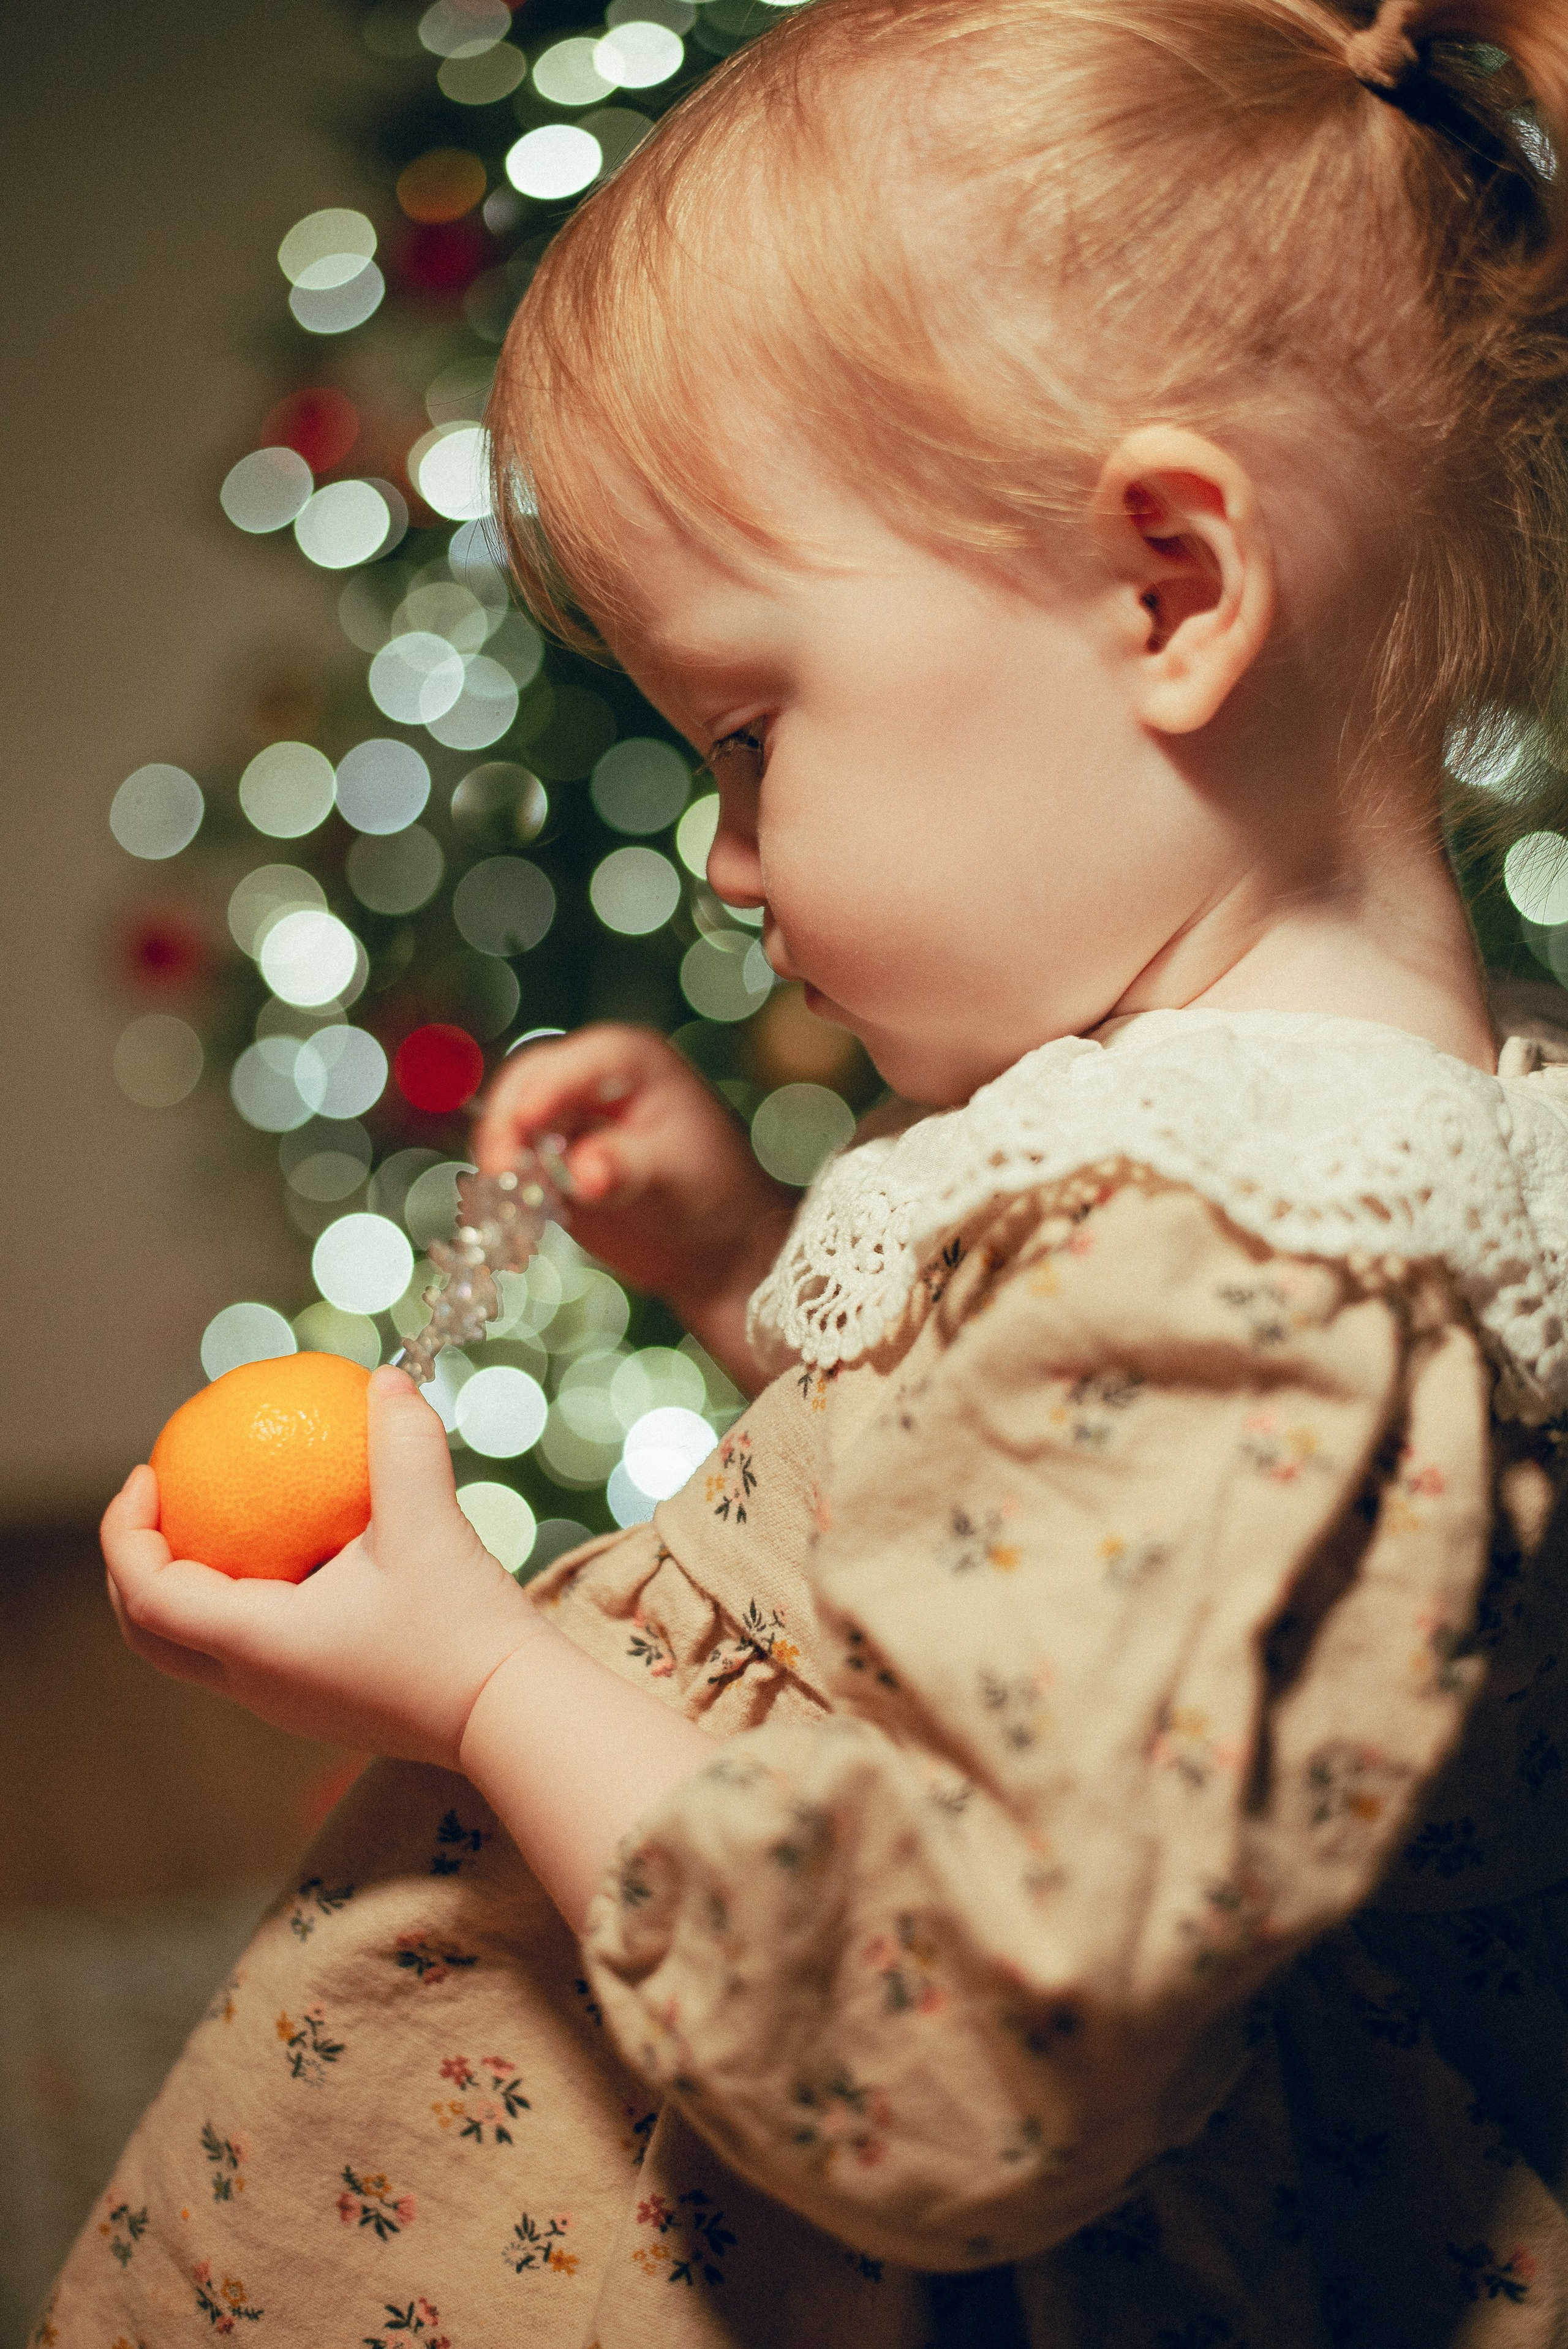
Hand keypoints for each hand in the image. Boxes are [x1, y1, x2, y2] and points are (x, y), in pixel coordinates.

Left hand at [104, 1368, 542, 1767]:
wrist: (510, 1714)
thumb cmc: (463, 1628)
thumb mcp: (429, 1523)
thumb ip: (401, 1444)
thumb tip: (384, 1379)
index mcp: (258, 1645)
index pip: (148, 1596)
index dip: (125, 1533)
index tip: (149, 1473)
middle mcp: (257, 1685)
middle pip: (151, 1637)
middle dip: (133, 1568)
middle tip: (159, 1502)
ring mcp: (285, 1702)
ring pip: (196, 1649)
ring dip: (185, 1587)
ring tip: (214, 1520)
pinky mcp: (318, 1703)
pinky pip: (249, 1650)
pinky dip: (237, 1601)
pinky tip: (292, 1550)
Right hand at [473, 1024, 795, 1393]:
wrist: (717, 1246)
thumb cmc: (714, 1194)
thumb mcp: (673, 1176)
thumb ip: (625, 1169)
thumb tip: (584, 1174)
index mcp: (629, 1060)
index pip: (569, 1064)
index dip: (540, 1092)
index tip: (522, 1127)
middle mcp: (590, 1079)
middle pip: (524, 1086)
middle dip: (506, 1126)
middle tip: (500, 1173)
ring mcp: (565, 1119)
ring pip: (509, 1126)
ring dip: (500, 1161)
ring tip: (505, 1202)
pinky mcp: (549, 1161)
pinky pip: (511, 1167)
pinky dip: (504, 1188)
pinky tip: (510, 1216)